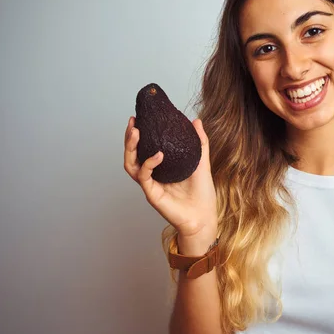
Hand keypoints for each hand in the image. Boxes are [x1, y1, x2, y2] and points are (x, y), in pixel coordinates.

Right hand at [123, 116, 217, 250]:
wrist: (204, 215)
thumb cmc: (202, 193)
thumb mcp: (202, 161)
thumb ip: (200, 142)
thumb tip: (196, 120)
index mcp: (162, 167)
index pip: (144, 148)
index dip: (138, 134)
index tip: (139, 118)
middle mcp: (152, 175)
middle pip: (132, 155)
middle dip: (129, 138)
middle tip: (133, 123)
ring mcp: (150, 184)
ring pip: (131, 165)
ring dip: (130, 148)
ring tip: (136, 133)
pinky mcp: (152, 194)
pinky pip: (144, 176)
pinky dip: (149, 163)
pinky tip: (158, 154)